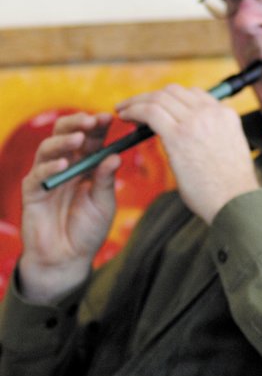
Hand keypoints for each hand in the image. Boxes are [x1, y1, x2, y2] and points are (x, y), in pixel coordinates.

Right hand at [19, 112, 119, 302]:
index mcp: (87, 164)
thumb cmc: (88, 229)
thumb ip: (106, 180)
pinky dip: (50, 167)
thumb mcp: (104, 203)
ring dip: (63, 141)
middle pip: (66, 134)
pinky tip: (63, 165)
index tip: (111, 116)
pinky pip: (37, 174)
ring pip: (48, 148)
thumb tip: (116, 156)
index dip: (99, 125)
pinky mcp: (32, 191)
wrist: (67, 258)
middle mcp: (66, 165)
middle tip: (91, 120)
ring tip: (78, 138)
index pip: (92, 137)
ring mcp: (47, 176)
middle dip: (78, 124)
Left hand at [115, 84, 258, 221]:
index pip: (194, 94)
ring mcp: (195, 121)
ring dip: (137, 101)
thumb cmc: (230, 186)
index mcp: (226, 115)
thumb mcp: (227, 149)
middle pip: (173, 91)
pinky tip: (124, 117)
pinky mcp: (178, 135)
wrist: (235, 201)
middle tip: (135, 107)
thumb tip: (187, 138)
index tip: (157, 107)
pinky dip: (133, 110)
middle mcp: (211, 112)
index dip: (171, 98)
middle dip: (151, 97)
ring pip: (158, 98)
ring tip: (124, 111)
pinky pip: (149, 111)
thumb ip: (211, 135)